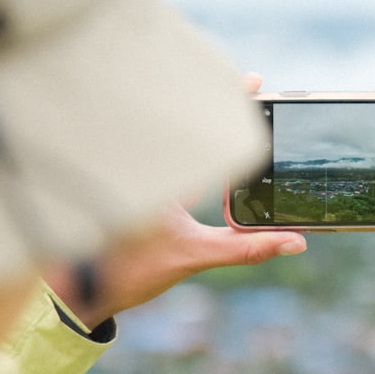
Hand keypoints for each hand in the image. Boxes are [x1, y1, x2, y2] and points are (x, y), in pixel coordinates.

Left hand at [45, 73, 305, 329]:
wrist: (80, 292)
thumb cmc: (128, 272)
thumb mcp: (193, 257)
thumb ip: (246, 247)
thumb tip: (294, 241)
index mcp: (159, 173)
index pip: (199, 127)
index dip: (228, 98)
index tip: (254, 81)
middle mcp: (146, 165)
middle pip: (187, 122)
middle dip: (220, 102)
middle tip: (254, 88)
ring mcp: (139, 172)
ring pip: (173, 135)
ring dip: (202, 120)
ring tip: (238, 104)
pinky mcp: (135, 184)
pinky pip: (164, 151)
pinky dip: (190, 143)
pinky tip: (209, 140)